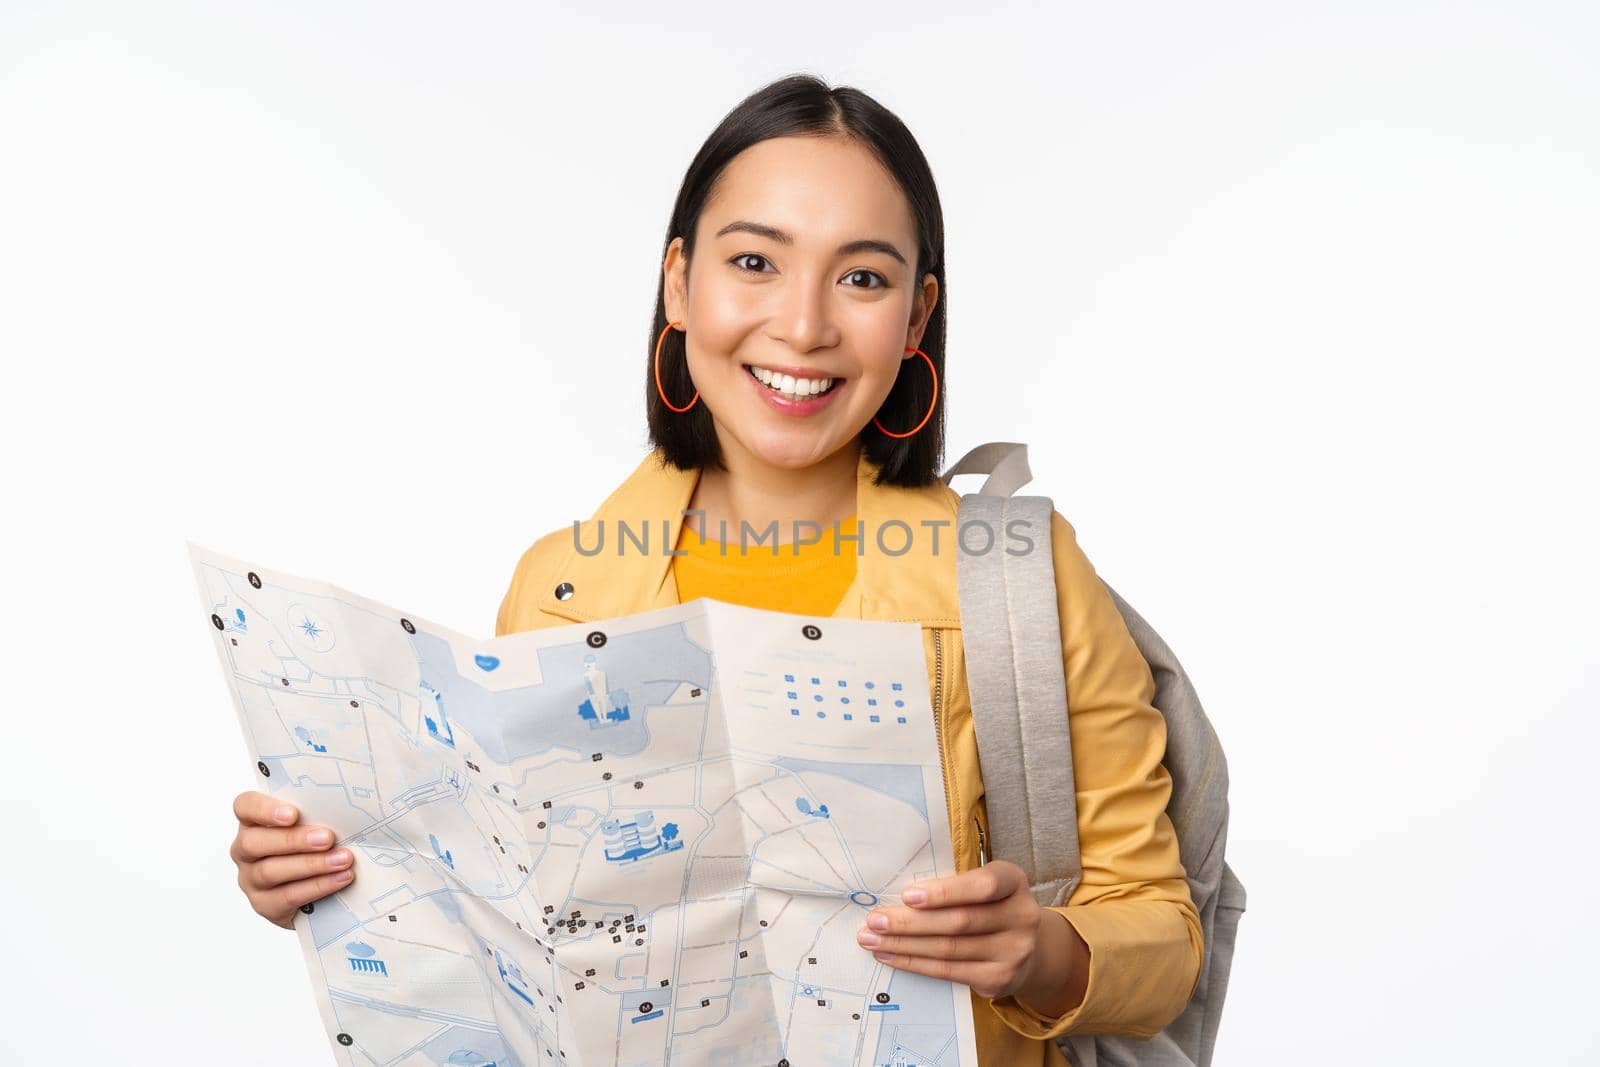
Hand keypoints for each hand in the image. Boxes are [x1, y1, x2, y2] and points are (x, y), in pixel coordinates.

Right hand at [229, 791, 353, 929]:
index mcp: (253, 821)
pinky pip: (287, 897)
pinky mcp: (265, 905)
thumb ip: (321, 808)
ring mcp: (251, 880)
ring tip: (343, 859)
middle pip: (253, 843)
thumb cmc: (319, 841)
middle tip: (327, 838)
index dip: (264, 809)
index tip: (293, 813)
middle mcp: (244, 850)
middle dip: (293, 840)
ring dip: (311, 864)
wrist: (322, 890)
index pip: (245, 806)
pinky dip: (317, 886)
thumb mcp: (316, 820)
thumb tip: (352, 796)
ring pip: (270, 872)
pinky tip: (341, 878)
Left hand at [856, 860, 1085, 1013]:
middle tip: (875, 920)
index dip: (945, 892)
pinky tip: (891, 957)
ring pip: (949, 949)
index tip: (907, 895)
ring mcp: (1014, 951)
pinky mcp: (1000, 979)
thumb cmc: (990, 906)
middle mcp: (1022, 916)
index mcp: (1014, 881)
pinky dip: (915, 964)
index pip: (984, 886)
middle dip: (910, 922)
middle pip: (959, 921)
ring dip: (904, 945)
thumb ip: (954, 884)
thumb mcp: (983, 886)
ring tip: (872, 940)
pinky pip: (949, 971)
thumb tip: (896, 895)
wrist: (1027, 947)